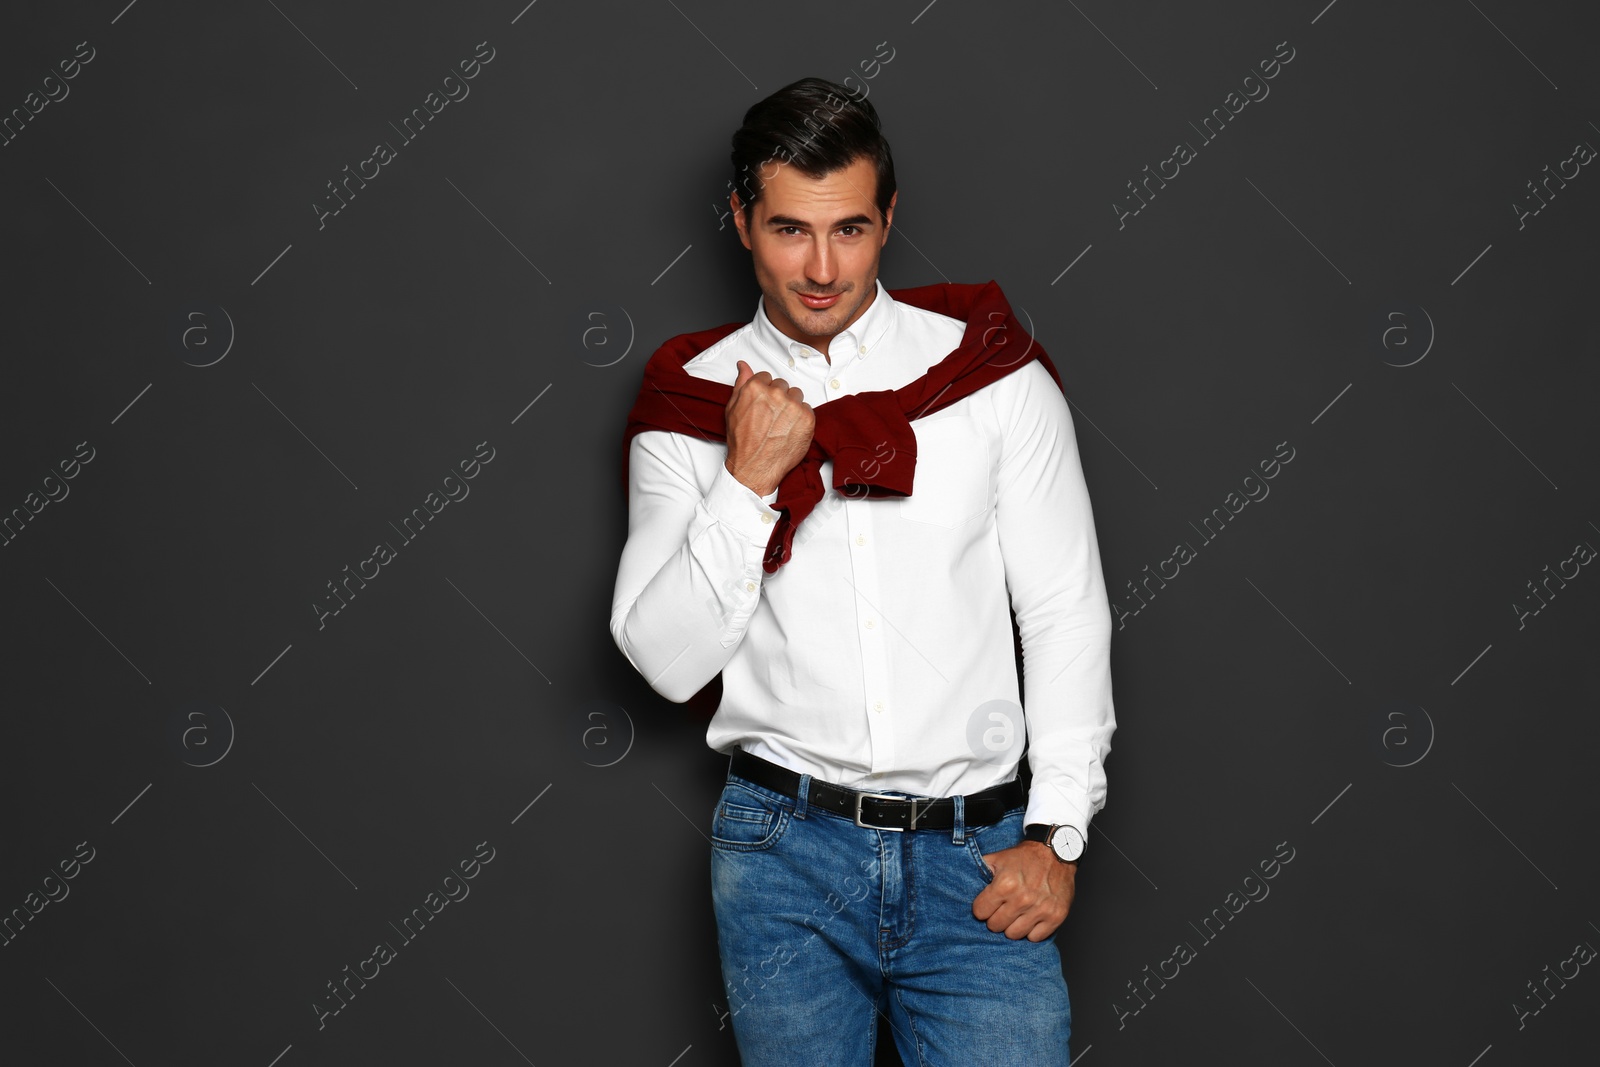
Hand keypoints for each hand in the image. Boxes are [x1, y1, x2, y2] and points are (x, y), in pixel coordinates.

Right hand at [724, 359, 814, 496]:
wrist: (755, 467)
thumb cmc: (742, 441)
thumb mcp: (733, 409)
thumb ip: (741, 383)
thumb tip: (743, 366)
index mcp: (756, 388)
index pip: (767, 377)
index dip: (764, 392)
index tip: (763, 404)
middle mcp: (776, 394)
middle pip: (783, 386)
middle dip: (778, 398)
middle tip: (771, 416)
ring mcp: (793, 406)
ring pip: (797, 395)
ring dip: (791, 406)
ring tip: (780, 423)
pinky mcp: (807, 418)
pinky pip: (808, 409)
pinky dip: (801, 418)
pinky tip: (789, 430)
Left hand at [972, 840, 1075, 940]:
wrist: (1056, 852)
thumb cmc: (1025, 857)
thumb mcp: (998, 858)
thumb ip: (980, 872)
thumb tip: (962, 884)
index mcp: (1005, 884)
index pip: (980, 912)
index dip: (982, 907)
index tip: (988, 903)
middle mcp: (1022, 899)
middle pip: (995, 926)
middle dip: (995, 918)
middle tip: (1002, 908)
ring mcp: (1040, 909)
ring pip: (1014, 934)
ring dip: (1012, 925)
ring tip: (1016, 913)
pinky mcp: (1055, 916)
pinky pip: (1035, 937)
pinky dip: (1031, 930)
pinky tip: (1030, 918)